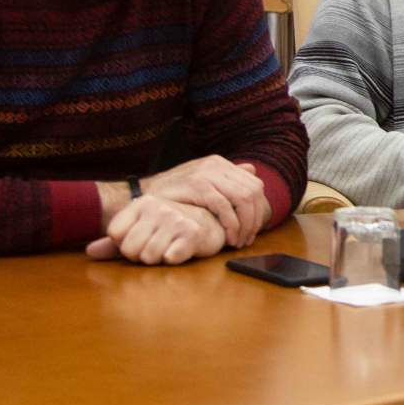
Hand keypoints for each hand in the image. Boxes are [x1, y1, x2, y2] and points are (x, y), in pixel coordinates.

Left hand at [86, 197, 225, 264]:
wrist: (209, 222)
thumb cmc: (169, 228)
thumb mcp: (141, 229)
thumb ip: (114, 242)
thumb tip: (90, 252)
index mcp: (141, 203)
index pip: (115, 234)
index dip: (124, 244)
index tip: (140, 240)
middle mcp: (158, 208)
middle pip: (130, 248)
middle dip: (140, 255)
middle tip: (155, 247)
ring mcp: (175, 220)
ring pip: (148, 256)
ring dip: (157, 259)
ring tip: (167, 248)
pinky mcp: (192, 234)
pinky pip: (169, 258)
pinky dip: (172, 259)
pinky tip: (179, 251)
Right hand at [141, 155, 271, 246]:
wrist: (145, 196)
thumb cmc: (174, 193)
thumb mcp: (202, 182)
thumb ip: (226, 178)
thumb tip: (253, 169)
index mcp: (220, 163)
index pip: (254, 185)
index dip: (258, 209)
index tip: (253, 230)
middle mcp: (216, 165)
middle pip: (252, 192)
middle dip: (254, 219)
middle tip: (247, 239)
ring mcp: (207, 173)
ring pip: (242, 199)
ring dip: (245, 224)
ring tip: (238, 241)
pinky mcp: (198, 186)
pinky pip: (224, 206)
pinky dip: (231, 224)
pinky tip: (229, 237)